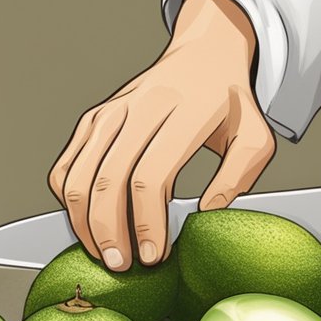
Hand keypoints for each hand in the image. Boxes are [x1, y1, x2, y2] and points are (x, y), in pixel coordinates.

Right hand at [48, 0, 274, 270]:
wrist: (203, 53)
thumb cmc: (230, 103)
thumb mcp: (255, 137)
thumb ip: (237, 178)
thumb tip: (205, 215)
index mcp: (182, 113)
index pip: (150, 177)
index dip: (146, 223)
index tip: (152, 257)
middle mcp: (138, 109)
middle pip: (108, 181)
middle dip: (109, 232)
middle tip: (122, 266)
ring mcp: (109, 113)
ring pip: (77, 177)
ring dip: (83, 224)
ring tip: (103, 254)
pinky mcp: (91, 120)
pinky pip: (65, 168)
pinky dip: (68, 202)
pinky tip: (88, 224)